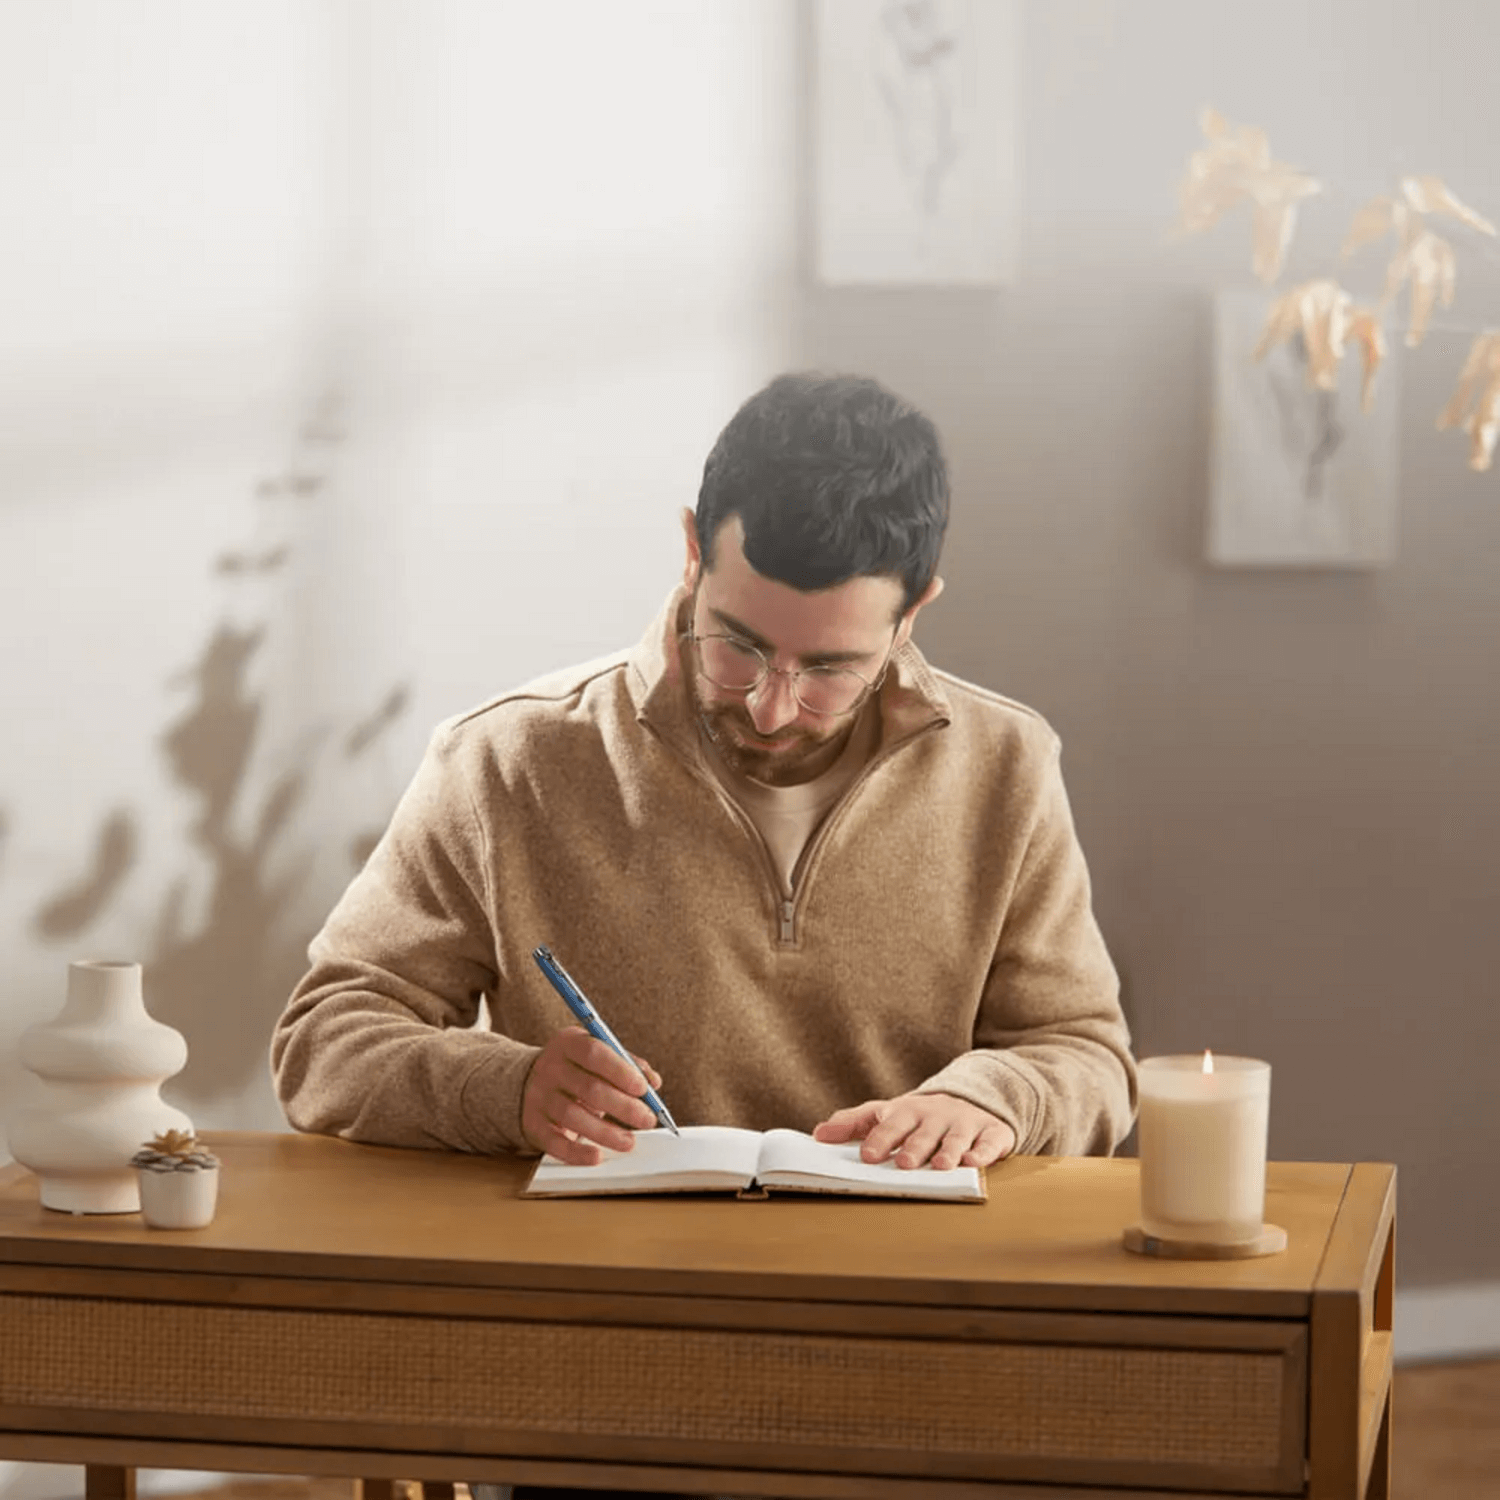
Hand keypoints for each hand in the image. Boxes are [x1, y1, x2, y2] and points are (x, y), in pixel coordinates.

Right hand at [521, 1025, 662, 1164]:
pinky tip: (596, 1156)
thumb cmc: (574, 1069)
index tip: (643, 1088)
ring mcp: (539, 1097)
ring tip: (629, 1141)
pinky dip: (576, 1152)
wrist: (525, 1082)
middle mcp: (551, 1068)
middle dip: (623, 1106)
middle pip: (588, 1088)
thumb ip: (626, 1063)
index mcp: (568, 1044)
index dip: (620, 1071)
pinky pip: (554, 1142)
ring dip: (605, 1132)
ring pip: (573, 1116)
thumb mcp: (595, 1055)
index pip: (594, 1053)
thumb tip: (653, 1082)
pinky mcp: (533, 1124)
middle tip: (647, 1119)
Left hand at [812, 1092, 1015, 1170]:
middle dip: (914, 1146)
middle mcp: (936, 1116)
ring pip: (956, 1137)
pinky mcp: (992, 1132)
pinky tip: (975, 1163)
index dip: (879, 1138)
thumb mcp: (886, 1113)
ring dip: (948, 1151)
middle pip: (923, 1132)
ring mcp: (965, 1123)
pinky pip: (990, 1142)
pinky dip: (984, 1152)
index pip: (890, 1124)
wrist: (970, 1100)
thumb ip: (853, 1123)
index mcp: (908, 1111)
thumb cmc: (920, 1117)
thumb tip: (818, 1134)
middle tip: (904, 1163)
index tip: (867, 1155)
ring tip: (940, 1166)